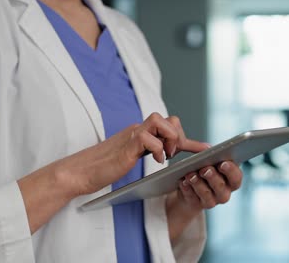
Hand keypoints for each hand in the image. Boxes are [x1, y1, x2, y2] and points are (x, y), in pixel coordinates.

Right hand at [54, 113, 208, 196]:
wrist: (82, 171)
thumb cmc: (106, 167)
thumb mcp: (133, 158)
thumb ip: (149, 152)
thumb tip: (166, 155)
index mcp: (141, 134)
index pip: (169, 127)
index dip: (189, 139)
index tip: (206, 149)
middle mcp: (138, 130)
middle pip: (167, 118)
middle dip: (178, 135)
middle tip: (174, 154)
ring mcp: (131, 136)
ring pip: (158, 120)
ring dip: (169, 137)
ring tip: (167, 155)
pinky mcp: (126, 146)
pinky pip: (147, 137)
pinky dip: (157, 149)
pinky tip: (157, 161)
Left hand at [177, 161, 242, 211]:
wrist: (189, 188)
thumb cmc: (202, 170)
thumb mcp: (208, 161)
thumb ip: (211, 156)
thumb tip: (208, 149)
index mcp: (231, 180)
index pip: (236, 177)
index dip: (231, 171)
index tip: (223, 163)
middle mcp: (223, 193)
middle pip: (221, 187)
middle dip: (212, 177)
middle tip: (205, 169)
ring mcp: (210, 201)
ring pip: (206, 194)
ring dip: (198, 183)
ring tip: (190, 175)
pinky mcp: (196, 205)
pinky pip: (192, 198)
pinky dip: (187, 189)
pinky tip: (183, 182)